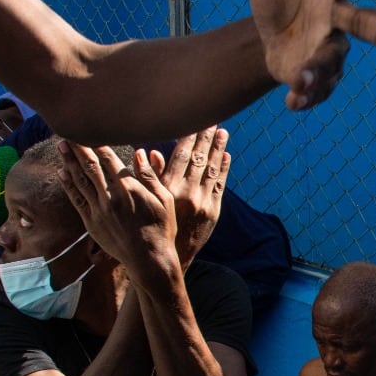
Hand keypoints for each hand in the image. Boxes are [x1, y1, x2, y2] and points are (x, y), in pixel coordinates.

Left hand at [58, 142, 177, 284]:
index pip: (109, 159)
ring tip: (61, 147)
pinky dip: (68, 185)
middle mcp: (111, 197)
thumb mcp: (165, 199)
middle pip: (90, 166)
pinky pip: (76, 200)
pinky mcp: (92, 223)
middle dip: (78, 148)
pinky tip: (62, 173)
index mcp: (130, 188)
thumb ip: (150, 175)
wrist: (149, 259)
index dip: (97, 143)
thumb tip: (140, 153)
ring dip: (69, 162)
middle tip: (66, 132)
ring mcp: (99, 210)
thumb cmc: (161, 228)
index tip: (88, 131)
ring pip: (80, 181)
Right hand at [157, 126, 229, 261]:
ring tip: (222, 132)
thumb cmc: (154, 225)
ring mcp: (203, 202)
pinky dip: (223, 169)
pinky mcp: (213, 211)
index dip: (189, 137)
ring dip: (218, 150)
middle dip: (206, 138)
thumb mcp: (149, 200)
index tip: (195, 122)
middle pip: (199, 159)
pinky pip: (220, 186)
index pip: (181, 156)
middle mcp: (187, 193)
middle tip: (213, 119)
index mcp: (169, 188)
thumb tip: (149, 151)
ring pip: (212, 170)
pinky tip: (226, 156)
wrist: (170, 255)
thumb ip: (151, 176)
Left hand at [245, 0, 375, 110]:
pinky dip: (306, 96)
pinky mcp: (316, 76)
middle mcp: (337, 16)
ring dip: (322, 71)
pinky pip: (316, 88)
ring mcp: (330, 48)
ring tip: (303, 81)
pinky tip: (293, 104)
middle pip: (367, 24)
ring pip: (334, 60)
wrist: (266, 33)